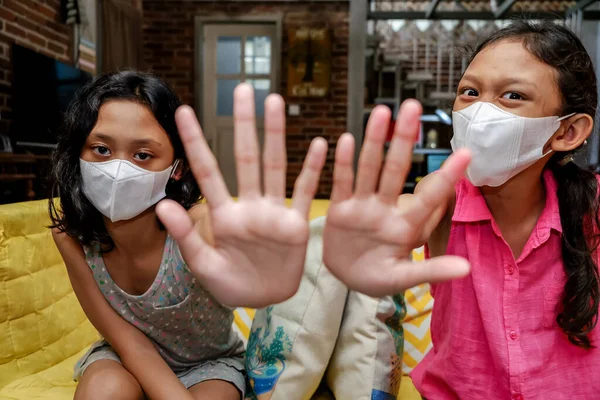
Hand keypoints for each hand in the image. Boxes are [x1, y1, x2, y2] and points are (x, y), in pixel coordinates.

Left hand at [156, 84, 326, 307]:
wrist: (262, 302)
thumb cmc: (230, 285)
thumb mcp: (203, 265)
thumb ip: (185, 236)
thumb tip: (163, 204)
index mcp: (223, 215)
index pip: (208, 171)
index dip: (196, 142)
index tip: (185, 111)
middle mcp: (249, 206)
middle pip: (246, 157)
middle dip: (243, 124)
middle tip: (242, 90)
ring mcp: (274, 212)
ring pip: (275, 166)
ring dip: (276, 135)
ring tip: (275, 103)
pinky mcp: (296, 224)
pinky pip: (306, 193)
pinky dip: (312, 170)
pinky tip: (321, 144)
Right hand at [323, 100, 470, 296]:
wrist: (345, 278)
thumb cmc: (378, 278)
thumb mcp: (403, 278)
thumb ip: (431, 271)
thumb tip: (466, 269)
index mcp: (405, 225)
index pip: (429, 197)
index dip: (446, 177)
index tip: (466, 153)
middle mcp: (386, 208)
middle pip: (395, 169)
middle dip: (404, 139)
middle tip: (413, 107)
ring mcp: (362, 205)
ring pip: (369, 168)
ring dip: (374, 140)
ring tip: (381, 111)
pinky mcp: (340, 208)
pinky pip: (341, 182)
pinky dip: (342, 162)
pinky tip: (344, 139)